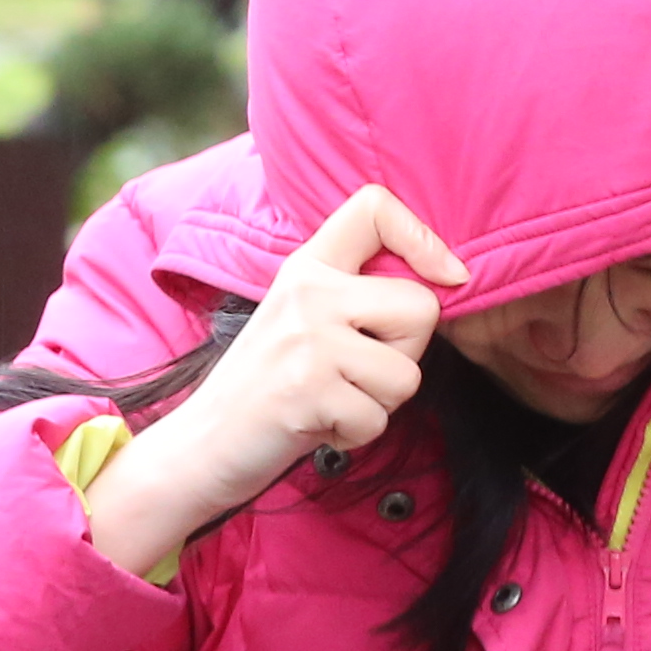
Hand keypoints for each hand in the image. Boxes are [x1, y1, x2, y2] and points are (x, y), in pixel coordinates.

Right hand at [83, 187, 467, 579]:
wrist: (203, 443)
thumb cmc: (266, 385)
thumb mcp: (302, 318)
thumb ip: (355, 296)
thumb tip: (443, 283)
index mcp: (308, 266)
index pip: (375, 207)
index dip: (424, 237)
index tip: (447, 275)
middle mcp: (308, 291)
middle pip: (422, 307)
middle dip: (406, 355)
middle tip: (357, 373)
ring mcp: (306, 339)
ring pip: (408, 374)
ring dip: (380, 404)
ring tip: (334, 400)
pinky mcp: (307, 390)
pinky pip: (378, 419)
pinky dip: (356, 436)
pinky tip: (319, 425)